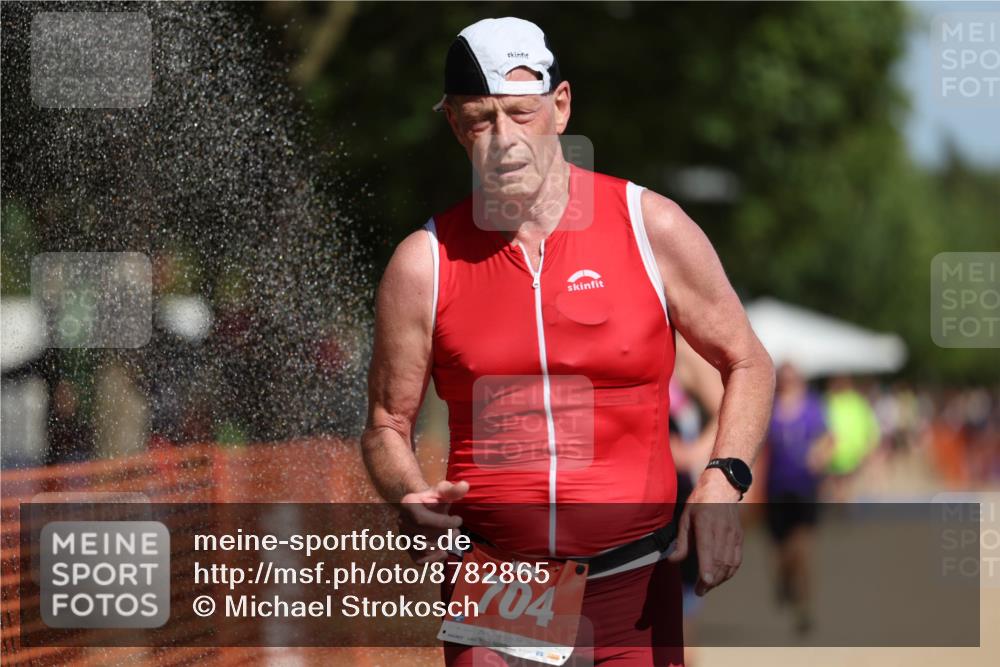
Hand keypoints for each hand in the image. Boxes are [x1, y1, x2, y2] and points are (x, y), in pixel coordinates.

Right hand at [398, 480, 469, 563]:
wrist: (420, 507)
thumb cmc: (433, 499)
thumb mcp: (442, 491)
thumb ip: (453, 490)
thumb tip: (465, 485)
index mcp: (408, 505)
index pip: (423, 519)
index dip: (443, 523)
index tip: (459, 520)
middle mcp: (402, 522)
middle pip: (423, 535)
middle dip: (444, 535)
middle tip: (457, 532)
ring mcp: (404, 536)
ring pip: (422, 548)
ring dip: (441, 545)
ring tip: (451, 538)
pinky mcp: (408, 549)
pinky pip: (419, 560)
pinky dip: (433, 560)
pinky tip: (444, 552)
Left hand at [667, 468, 742, 595]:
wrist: (723, 487)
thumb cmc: (700, 502)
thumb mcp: (685, 517)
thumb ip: (681, 541)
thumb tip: (673, 561)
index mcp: (706, 523)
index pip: (708, 548)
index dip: (707, 566)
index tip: (705, 581)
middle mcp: (722, 530)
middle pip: (719, 560)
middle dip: (710, 580)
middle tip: (700, 591)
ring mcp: (733, 534)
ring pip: (729, 563)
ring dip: (720, 579)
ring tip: (708, 587)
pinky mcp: (739, 537)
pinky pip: (737, 559)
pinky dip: (730, 572)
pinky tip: (721, 578)